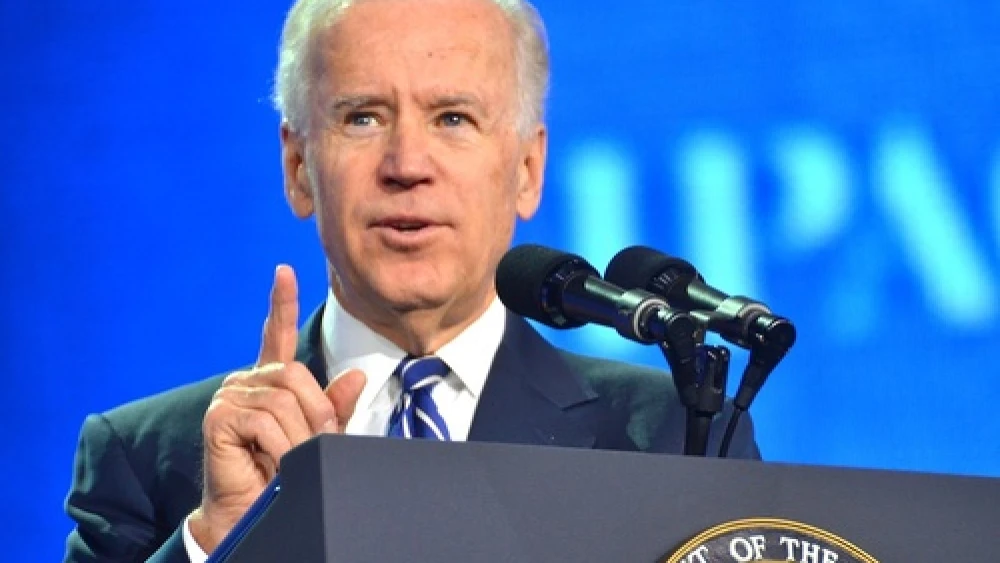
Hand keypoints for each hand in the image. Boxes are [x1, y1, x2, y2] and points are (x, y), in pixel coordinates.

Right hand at [189, 265, 365, 552]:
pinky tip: (273, 462)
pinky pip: (266, 420)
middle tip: (310, 446)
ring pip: (284, 400)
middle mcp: (246, 381)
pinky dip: (280, 446)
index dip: (281, 303)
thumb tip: (357, 375)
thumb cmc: (285, 472)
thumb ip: (336, 406)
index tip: (285, 271)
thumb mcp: (320, 436)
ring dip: (298, 437)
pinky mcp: (218, 417)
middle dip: (316, 414)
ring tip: (290, 460)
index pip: (275, 334)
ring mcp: (229, 396)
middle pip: (297, 375)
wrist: (252, 510)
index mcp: (270, 381)